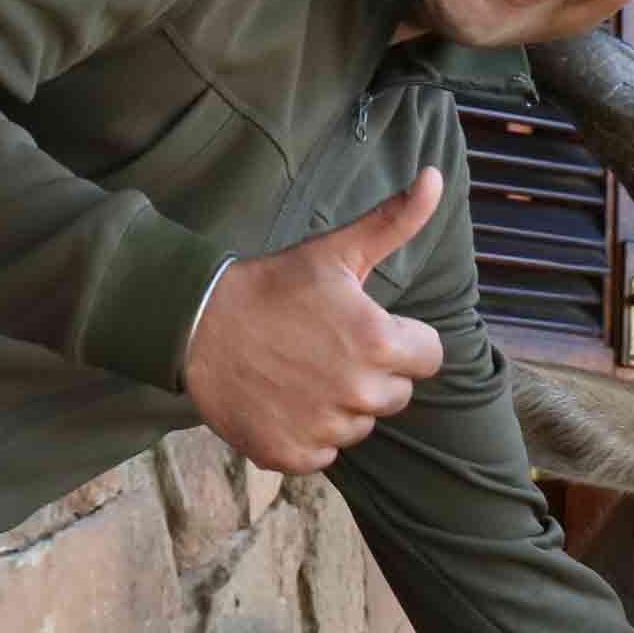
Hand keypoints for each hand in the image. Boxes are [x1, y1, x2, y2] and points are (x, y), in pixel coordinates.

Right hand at [186, 168, 447, 470]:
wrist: (197, 324)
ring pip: (359, 425)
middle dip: (371, 372)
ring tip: (300, 371)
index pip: (429, 357)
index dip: (401, 339)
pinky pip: (323, 453)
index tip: (362, 326)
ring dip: (339, 405)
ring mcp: (324, 429)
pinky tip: (282, 400)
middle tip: (324, 347)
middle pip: (396, 394)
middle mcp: (358, 393)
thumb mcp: (336, 251)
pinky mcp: (292, 455)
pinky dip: (307, 434)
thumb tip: (436, 177)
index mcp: (379, 342)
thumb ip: (395, 221)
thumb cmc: (272, 285)